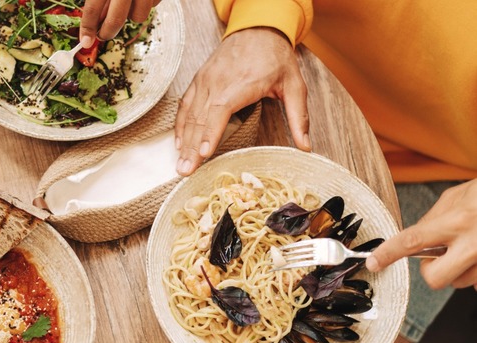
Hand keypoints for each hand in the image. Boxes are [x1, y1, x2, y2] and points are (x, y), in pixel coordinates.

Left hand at [80, 0, 159, 46]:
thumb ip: (98, 2)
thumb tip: (95, 23)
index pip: (92, 9)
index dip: (88, 27)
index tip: (85, 41)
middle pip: (115, 20)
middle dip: (107, 32)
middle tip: (102, 34)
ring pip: (138, 17)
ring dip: (131, 15)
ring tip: (127, 5)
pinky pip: (154, 6)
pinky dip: (146, 6)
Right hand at [174, 27, 309, 175]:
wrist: (257, 29)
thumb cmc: (275, 57)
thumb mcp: (294, 84)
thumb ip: (299, 116)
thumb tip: (306, 146)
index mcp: (241, 84)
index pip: (220, 111)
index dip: (211, 133)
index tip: (203, 153)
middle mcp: (218, 82)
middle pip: (200, 119)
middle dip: (192, 148)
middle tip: (185, 171)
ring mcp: (205, 81)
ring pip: (190, 115)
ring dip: (184, 142)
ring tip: (180, 165)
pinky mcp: (199, 80)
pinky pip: (185, 105)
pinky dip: (180, 126)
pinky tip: (179, 143)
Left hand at [367, 179, 476, 288]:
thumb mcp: (459, 196)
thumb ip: (434, 218)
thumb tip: (415, 239)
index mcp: (458, 220)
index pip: (413, 240)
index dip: (389, 253)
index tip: (374, 263)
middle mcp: (474, 242)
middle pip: (436, 278)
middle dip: (433, 271)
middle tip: (439, 257)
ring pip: (462, 281)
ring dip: (462, 268)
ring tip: (473, 244)